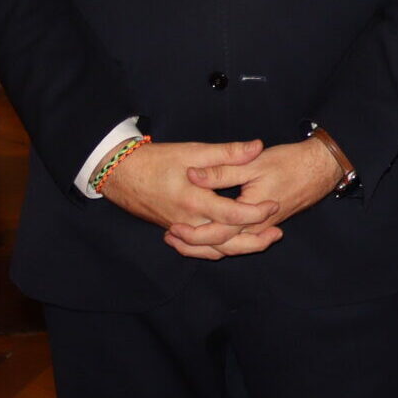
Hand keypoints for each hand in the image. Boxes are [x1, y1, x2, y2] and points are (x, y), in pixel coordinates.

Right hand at [98, 139, 283, 258]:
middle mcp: (188, 221)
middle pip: (226, 242)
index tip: (275, 203)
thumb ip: (227, 153)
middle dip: (255, 241)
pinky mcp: (175, 229)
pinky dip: (216, 250)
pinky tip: (231, 245)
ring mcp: (180, 228)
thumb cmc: (156, 160)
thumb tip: (257, 147)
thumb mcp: (193, 151)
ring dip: (239, 249)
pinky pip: (198, 248)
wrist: (120, 173)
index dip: (257, 212)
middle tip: (277, 233)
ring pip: (212, 250)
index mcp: (194, 201)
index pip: (233, 215)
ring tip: (263, 241)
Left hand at [166, 138, 345, 258]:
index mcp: (252, 214)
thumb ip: (222, 170)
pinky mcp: (265, 224)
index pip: (217, 233)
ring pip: (231, 247)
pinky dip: (221, 241)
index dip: (193, 233)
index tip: (172, 228)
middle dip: (194, 246)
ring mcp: (263, 228)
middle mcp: (257, 227)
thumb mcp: (254, 163)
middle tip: (171, 237)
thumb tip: (193, 175)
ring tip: (181, 240)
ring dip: (206, 246)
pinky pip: (240, 240)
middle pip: (222, 247)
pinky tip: (208, 233)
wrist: (321, 168)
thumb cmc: (290, 163)